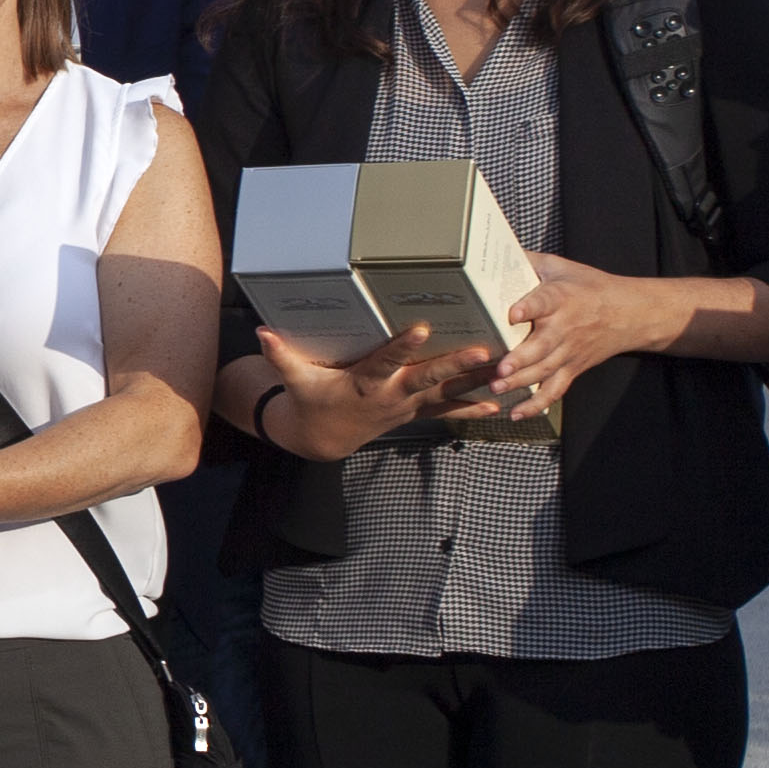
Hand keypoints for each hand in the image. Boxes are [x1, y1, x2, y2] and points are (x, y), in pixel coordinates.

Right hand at [251, 320, 495, 461]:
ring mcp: (406, 407)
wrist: (324, 439)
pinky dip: (472, 408)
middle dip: (456, 364)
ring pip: (448, 394)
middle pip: (428, 378)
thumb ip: (281, 356)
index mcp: (364, 382)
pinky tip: (499, 403)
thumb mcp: (295, 380)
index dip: (403, 347)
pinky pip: (448, 412)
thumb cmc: (311, 401)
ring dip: (477, 384)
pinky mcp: (415, 413)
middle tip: (484, 350)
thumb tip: (261, 333)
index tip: (421, 329)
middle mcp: (390, 396)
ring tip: (507, 373)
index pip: (385, 361)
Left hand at [484, 253, 684, 423]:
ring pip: (545, 370)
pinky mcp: (573, 368)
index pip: (546, 300)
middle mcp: (566, 327)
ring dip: (521, 382)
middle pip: (542, 345)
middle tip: (499, 369)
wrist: (631, 313)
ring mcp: (570, 351)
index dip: (530, 306)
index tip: (514, 312)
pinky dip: (538, 404)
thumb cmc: (590, 287)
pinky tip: (517, 413)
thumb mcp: (561, 267)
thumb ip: (528, 261)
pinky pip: (556, 389)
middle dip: (520, 359)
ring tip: (497, 388)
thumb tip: (493, 249)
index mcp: (562, 297)